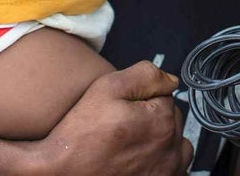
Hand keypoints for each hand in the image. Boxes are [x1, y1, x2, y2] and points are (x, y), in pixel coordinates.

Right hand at [44, 62, 191, 174]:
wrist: (63, 173)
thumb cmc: (81, 138)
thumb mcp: (106, 88)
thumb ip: (144, 75)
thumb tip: (169, 79)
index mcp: (162, 121)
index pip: (165, 95)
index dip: (142, 97)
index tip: (124, 106)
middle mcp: (170, 150)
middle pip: (171, 119)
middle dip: (153, 116)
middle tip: (124, 124)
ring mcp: (167, 172)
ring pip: (176, 145)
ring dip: (162, 140)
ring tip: (134, 142)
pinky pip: (176, 169)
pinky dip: (162, 162)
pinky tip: (142, 160)